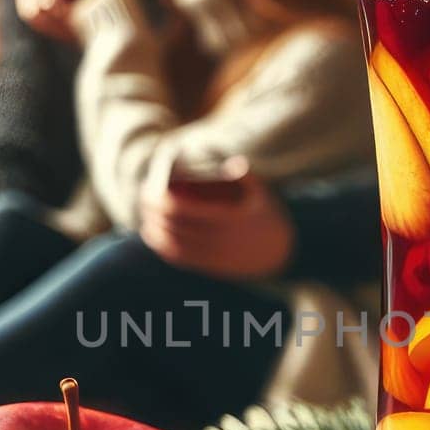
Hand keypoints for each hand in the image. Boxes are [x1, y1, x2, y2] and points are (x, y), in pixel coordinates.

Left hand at [138, 164, 296, 280]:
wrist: (284, 253)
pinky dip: (165, 249)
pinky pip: (184, 260)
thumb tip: (231, 161)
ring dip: (155, 232)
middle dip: (154, 212)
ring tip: (146, 220)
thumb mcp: (262, 194)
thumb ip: (245, 176)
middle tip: (145, 199)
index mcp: (228, 218)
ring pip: (175, 245)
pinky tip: (155, 240)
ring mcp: (216, 256)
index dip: (162, 200)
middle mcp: (219, 239)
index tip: (152, 190)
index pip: (183, 209)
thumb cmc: (269, 217)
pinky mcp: (214, 268)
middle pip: (174, 225)